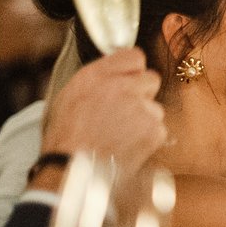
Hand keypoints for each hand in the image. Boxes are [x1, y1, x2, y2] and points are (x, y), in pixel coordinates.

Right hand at [39, 48, 164, 171]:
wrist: (72, 170)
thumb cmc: (66, 138)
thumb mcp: (69, 97)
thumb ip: (96, 80)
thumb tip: (115, 72)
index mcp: (96, 76)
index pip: (134, 56)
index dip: (133, 70)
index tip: (130, 78)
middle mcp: (120, 87)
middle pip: (151, 79)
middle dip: (142, 94)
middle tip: (124, 112)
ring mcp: (140, 108)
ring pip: (155, 107)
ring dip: (144, 119)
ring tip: (119, 135)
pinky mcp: (153, 129)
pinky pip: (159, 129)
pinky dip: (148, 139)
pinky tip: (127, 146)